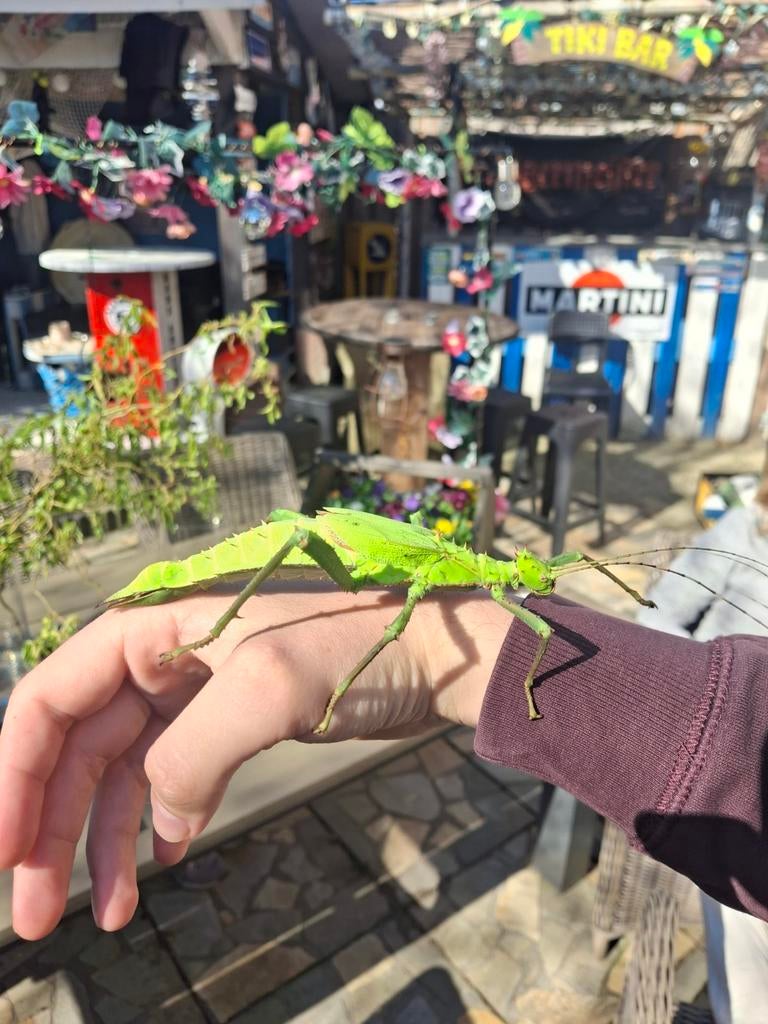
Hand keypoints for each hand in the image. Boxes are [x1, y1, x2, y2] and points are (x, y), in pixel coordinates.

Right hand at [0, 583, 507, 938]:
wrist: (440, 655)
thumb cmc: (362, 646)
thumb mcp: (268, 687)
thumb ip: (193, 754)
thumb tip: (161, 823)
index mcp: (155, 626)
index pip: (51, 697)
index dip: (15, 775)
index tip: (5, 851)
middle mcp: (164, 655)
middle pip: (79, 746)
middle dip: (53, 829)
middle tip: (37, 916)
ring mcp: (197, 690)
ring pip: (125, 772)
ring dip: (108, 842)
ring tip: (110, 915)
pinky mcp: (232, 721)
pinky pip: (175, 778)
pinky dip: (162, 824)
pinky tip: (165, 864)